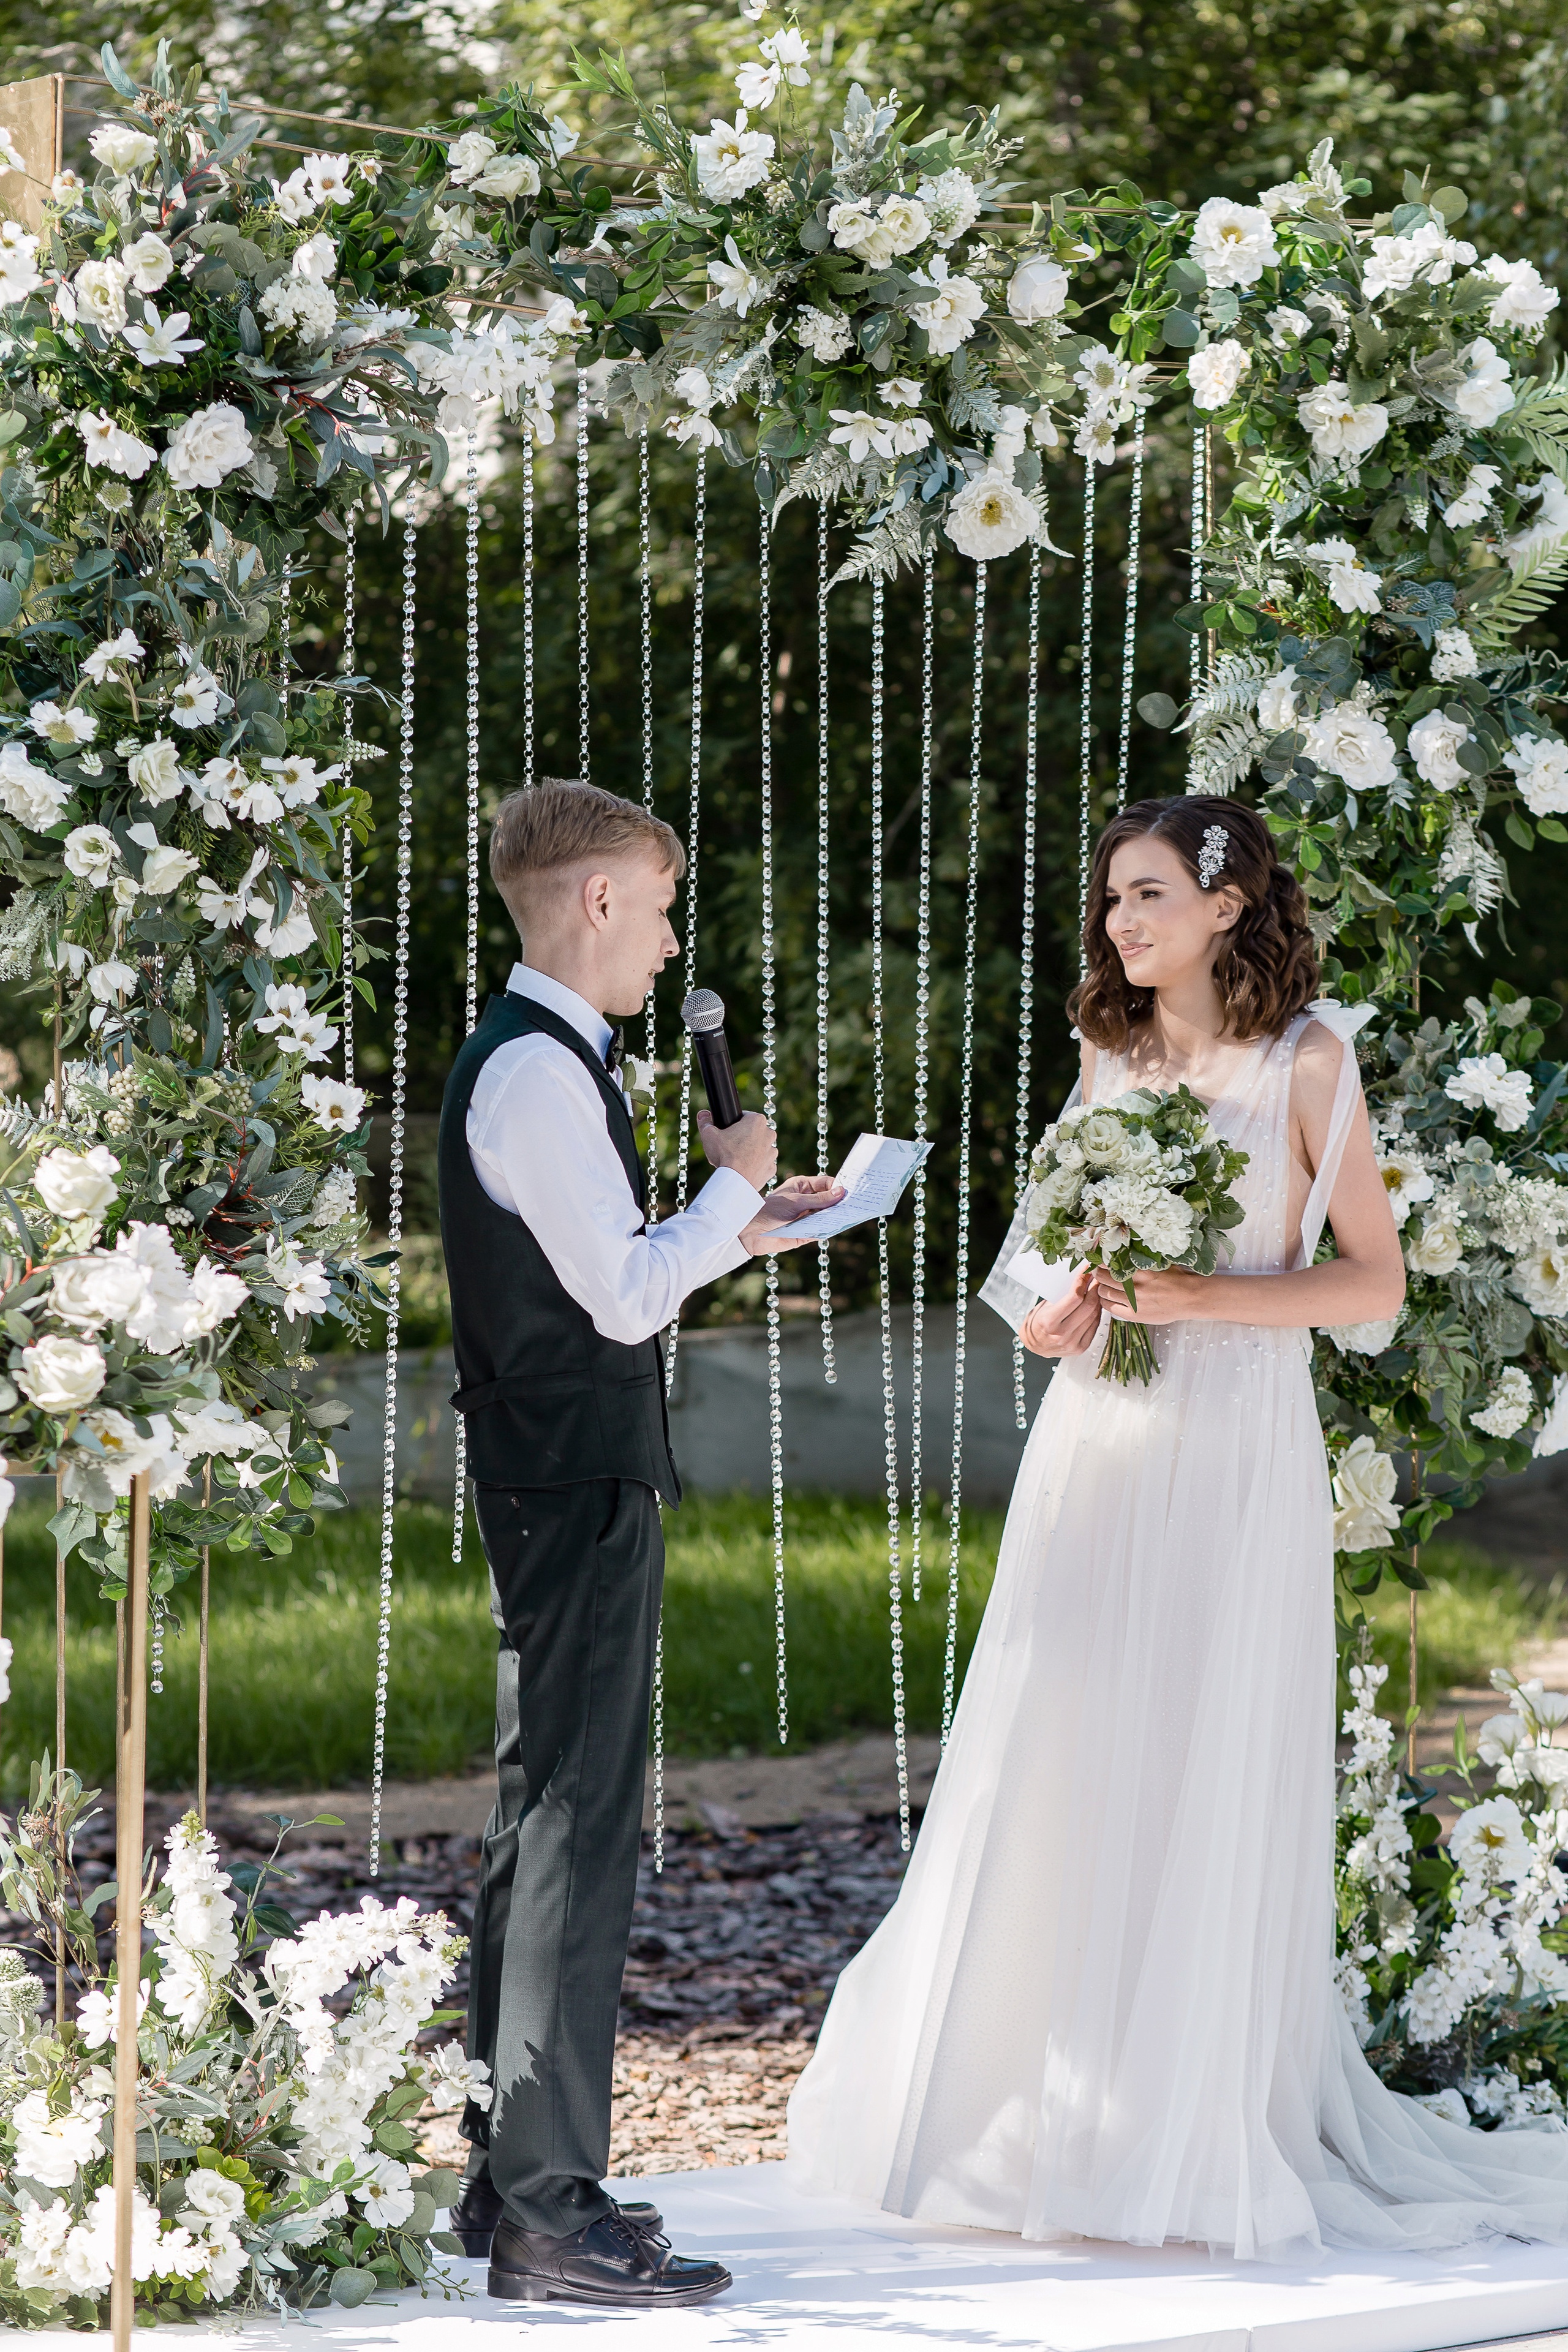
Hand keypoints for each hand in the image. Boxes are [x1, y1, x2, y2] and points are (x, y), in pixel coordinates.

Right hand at [699, 1107, 776, 1190]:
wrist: (736, 1180)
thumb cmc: (725, 1155)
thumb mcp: (709, 1135)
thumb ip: (705, 1122)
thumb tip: (703, 1115)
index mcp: (757, 1121)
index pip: (745, 1117)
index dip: (734, 1123)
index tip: (727, 1131)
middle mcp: (769, 1134)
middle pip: (754, 1132)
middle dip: (744, 1137)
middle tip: (730, 1146)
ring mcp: (772, 1152)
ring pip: (760, 1148)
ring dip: (751, 1152)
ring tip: (736, 1159)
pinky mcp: (771, 1168)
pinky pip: (763, 1164)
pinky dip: (755, 1166)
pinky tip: (744, 1169)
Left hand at [740, 1172, 845, 1254]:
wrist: (751, 1232)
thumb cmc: (770, 1210)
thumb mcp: (797, 1202)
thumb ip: (819, 1199)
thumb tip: (841, 1192)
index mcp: (803, 1187)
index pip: (826, 1183)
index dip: (838, 1187)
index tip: (851, 1191)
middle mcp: (807, 1201)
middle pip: (829, 1200)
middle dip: (841, 1202)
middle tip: (856, 1203)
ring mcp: (808, 1217)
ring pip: (828, 1215)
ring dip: (837, 1216)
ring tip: (852, 1215)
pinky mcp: (806, 1233)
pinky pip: (822, 1230)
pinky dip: (830, 1228)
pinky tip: (840, 1226)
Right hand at [1019, 1264, 1100, 1357]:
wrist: (1035, 1346)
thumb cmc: (1038, 1323)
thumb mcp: (1044, 1307)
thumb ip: (1063, 1296)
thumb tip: (1082, 1278)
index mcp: (1049, 1321)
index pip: (1074, 1297)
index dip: (1082, 1281)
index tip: (1086, 1271)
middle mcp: (1061, 1334)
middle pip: (1088, 1306)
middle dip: (1094, 1288)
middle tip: (1096, 1277)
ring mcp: (1072, 1343)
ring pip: (1094, 1315)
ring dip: (1098, 1299)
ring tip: (1097, 1289)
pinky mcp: (1080, 1348)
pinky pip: (1094, 1326)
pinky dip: (1097, 1313)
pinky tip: (1096, 1304)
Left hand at [1094, 1266, 1212, 1324]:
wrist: (1190, 1298)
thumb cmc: (1177, 1279)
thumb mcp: (1160, 1263)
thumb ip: (1141, 1258)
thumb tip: (1123, 1249)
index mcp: (1141, 1270)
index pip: (1110, 1263)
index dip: (1100, 1262)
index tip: (1099, 1260)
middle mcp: (1136, 1285)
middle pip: (1103, 1277)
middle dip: (1097, 1273)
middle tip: (1097, 1271)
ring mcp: (1134, 1301)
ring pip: (1104, 1292)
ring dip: (1101, 1287)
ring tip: (1104, 1285)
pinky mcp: (1134, 1315)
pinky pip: (1110, 1307)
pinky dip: (1105, 1302)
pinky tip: (1109, 1298)